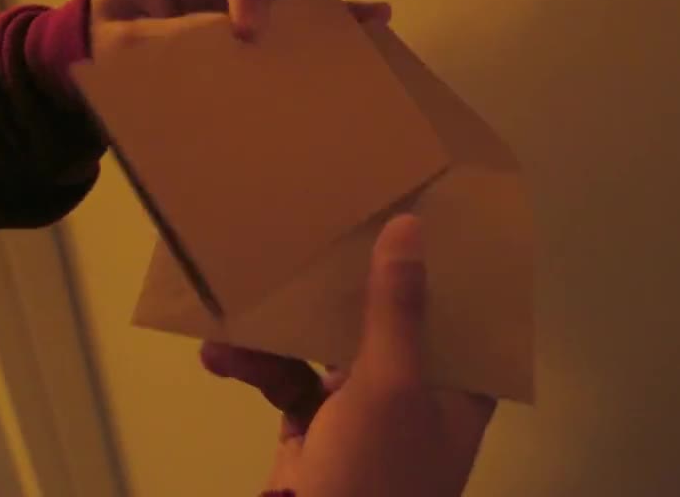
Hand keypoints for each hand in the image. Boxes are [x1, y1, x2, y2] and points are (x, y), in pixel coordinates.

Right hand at [200, 215, 496, 496]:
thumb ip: (396, 309)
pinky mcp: (314, 431)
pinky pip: (287, 382)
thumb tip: (411, 227)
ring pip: (325, 348)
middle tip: (323, 229)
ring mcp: (362, 415)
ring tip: (241, 305)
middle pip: (386, 322)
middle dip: (345, 285)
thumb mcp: (389, 386)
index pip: (460, 314)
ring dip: (281, 330)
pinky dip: (256, 366)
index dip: (442, 265)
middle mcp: (415, 397)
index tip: (419, 211)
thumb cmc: (374, 479)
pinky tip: (220, 353)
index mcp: (456, 390)